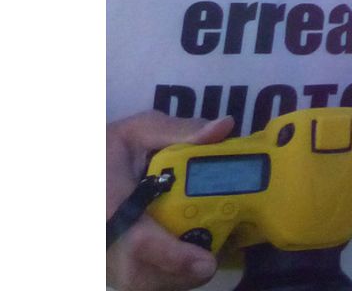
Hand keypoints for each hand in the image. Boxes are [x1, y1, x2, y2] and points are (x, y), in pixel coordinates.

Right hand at [107, 111, 232, 290]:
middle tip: (213, 257)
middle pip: (139, 278)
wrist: (76, 173)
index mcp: (109, 205)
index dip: (172, 256)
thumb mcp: (137, 132)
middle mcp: (102, 241)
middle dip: (181, 273)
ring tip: (205, 254)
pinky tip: (189, 256)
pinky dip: (169, 276)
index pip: (137, 241)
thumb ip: (178, 131)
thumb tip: (224, 127)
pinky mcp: (110, 268)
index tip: (206, 261)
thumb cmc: (105, 152)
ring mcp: (103, 260)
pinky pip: (141, 282)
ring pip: (141, 285)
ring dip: (178, 277)